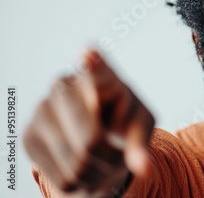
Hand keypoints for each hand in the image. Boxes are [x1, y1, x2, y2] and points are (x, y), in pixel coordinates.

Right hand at [24, 49, 154, 196]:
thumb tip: (142, 168)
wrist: (97, 140)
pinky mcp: (29, 133)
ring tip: (102, 160)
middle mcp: (64, 82)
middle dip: (109, 155)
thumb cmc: (123, 123)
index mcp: (97, 71)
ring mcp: (43, 107)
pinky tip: (82, 166)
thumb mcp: (140, 126)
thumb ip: (141, 142)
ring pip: (77, 160)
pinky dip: (78, 181)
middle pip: (92, 138)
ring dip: (95, 171)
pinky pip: (61, 175)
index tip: (88, 55)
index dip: (92, 62)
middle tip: (116, 155)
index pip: (94, 64)